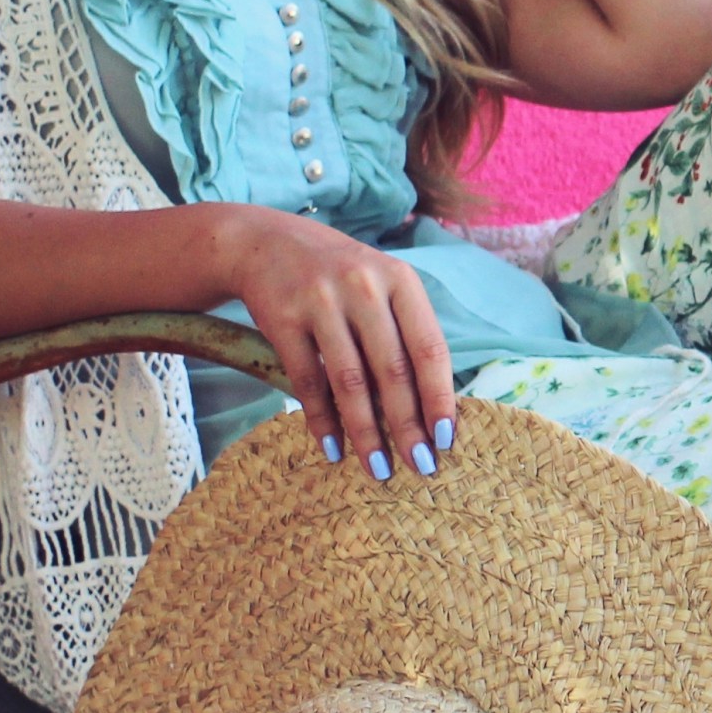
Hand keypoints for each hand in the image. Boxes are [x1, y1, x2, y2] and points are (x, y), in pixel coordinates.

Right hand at [211, 205, 458, 480]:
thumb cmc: (340, 277)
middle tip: (420, 466)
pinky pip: (308, 381)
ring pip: (350, 381)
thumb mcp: (381, 286)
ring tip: (380, 468)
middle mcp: (364, 288)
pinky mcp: (283, 319)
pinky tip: (333, 449)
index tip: (446, 438)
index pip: (430, 348)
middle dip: (408, 425)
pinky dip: (322, 420)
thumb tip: (435, 404)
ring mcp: (321, 302)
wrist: (265, 244)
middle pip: (392, 370)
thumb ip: (407, 332)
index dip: (439, 397)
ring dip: (367, 432)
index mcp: (401, 281)